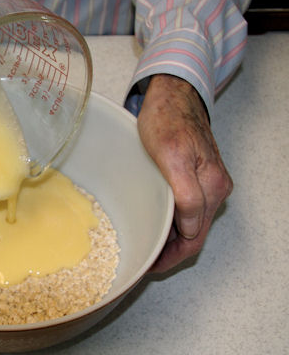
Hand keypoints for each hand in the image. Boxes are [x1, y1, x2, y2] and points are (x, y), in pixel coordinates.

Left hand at [137, 74, 232, 272]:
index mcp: (211, 189)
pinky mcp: (198, 176)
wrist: (172, 94)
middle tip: (142, 258)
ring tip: (145, 243)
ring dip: (169, 238)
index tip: (147, 264)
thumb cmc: (167, 119)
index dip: (170, 257)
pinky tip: (154, 221)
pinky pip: (187, 209)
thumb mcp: (170, 156)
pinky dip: (171, 221)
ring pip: (190, 224)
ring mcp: (209, 183)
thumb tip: (190, 226)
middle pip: (193, 235)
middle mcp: (215, 189)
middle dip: (169, 252)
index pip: (193, 239)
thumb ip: (186, 194)